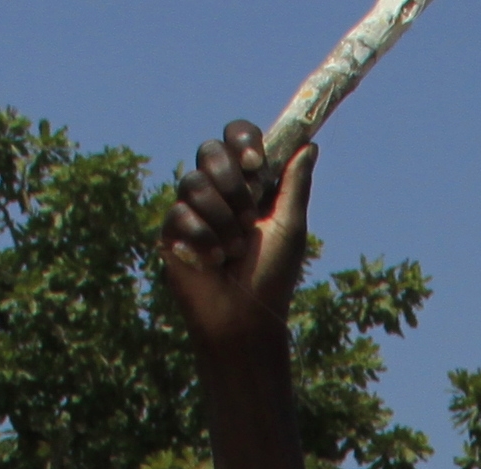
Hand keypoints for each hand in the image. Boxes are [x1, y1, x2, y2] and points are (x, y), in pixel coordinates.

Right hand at [157, 120, 316, 350]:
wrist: (245, 319)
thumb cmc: (271, 276)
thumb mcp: (289, 227)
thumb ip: (295, 184)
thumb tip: (309, 145)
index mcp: (247, 184)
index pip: (236, 138)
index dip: (243, 141)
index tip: (257, 163)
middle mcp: (217, 191)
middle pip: (210, 151)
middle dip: (232, 184)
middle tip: (249, 220)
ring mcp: (192, 209)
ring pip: (193, 182)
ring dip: (222, 220)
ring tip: (235, 251)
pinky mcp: (170, 231)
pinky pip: (180, 213)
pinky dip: (204, 239)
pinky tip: (214, 262)